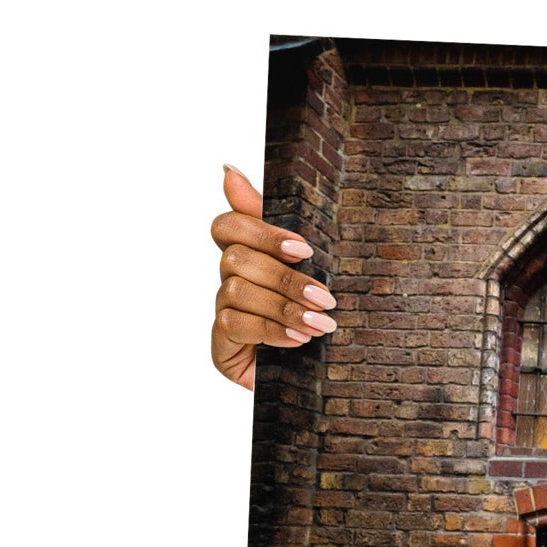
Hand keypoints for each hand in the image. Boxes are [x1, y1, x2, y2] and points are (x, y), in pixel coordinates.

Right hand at [209, 163, 336, 389]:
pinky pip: (234, 325)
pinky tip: (298, 341)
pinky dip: (271, 331)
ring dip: (284, 308)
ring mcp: (223, 312)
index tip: (302, 249)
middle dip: (286, 278)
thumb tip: (227, 169)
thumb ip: (280, 224)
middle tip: (326, 298)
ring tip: (320, 325)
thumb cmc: (315, 317)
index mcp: (250, 256)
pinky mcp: (220, 345)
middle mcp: (230, 280)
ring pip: (237, 291)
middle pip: (236, 258)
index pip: (228, 225)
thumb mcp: (309, 270)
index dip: (261, 232)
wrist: (319, 378)